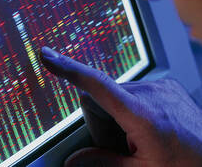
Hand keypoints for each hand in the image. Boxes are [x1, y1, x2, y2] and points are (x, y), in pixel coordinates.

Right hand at [40, 46, 201, 166]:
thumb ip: (104, 164)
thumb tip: (73, 162)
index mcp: (142, 114)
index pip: (95, 84)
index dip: (68, 69)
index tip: (47, 56)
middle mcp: (150, 92)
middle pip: (101, 97)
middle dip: (101, 119)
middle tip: (122, 143)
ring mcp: (159, 86)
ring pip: (116, 94)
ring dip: (117, 114)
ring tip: (139, 136)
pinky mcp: (165, 84)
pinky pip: (133, 91)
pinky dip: (130, 107)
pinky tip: (148, 125)